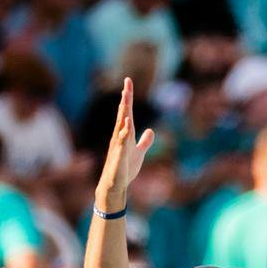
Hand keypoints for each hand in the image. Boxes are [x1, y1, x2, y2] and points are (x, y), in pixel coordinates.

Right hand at [95, 76, 155, 211]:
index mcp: (125, 134)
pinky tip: (126, 125)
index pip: (127, 112)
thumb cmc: (125, 168)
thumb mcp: (138, 153)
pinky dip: (123, 134)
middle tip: (127, 82)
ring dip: (123, 112)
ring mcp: (118, 146)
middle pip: (123, 114)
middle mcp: (119, 136)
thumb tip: (151, 131)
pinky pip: (121, 144)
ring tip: (125, 98)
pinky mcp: (118, 158)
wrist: (115, 185)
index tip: (128, 82)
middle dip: (125, 99)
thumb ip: (144, 141)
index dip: (128, 97)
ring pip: (120, 125)